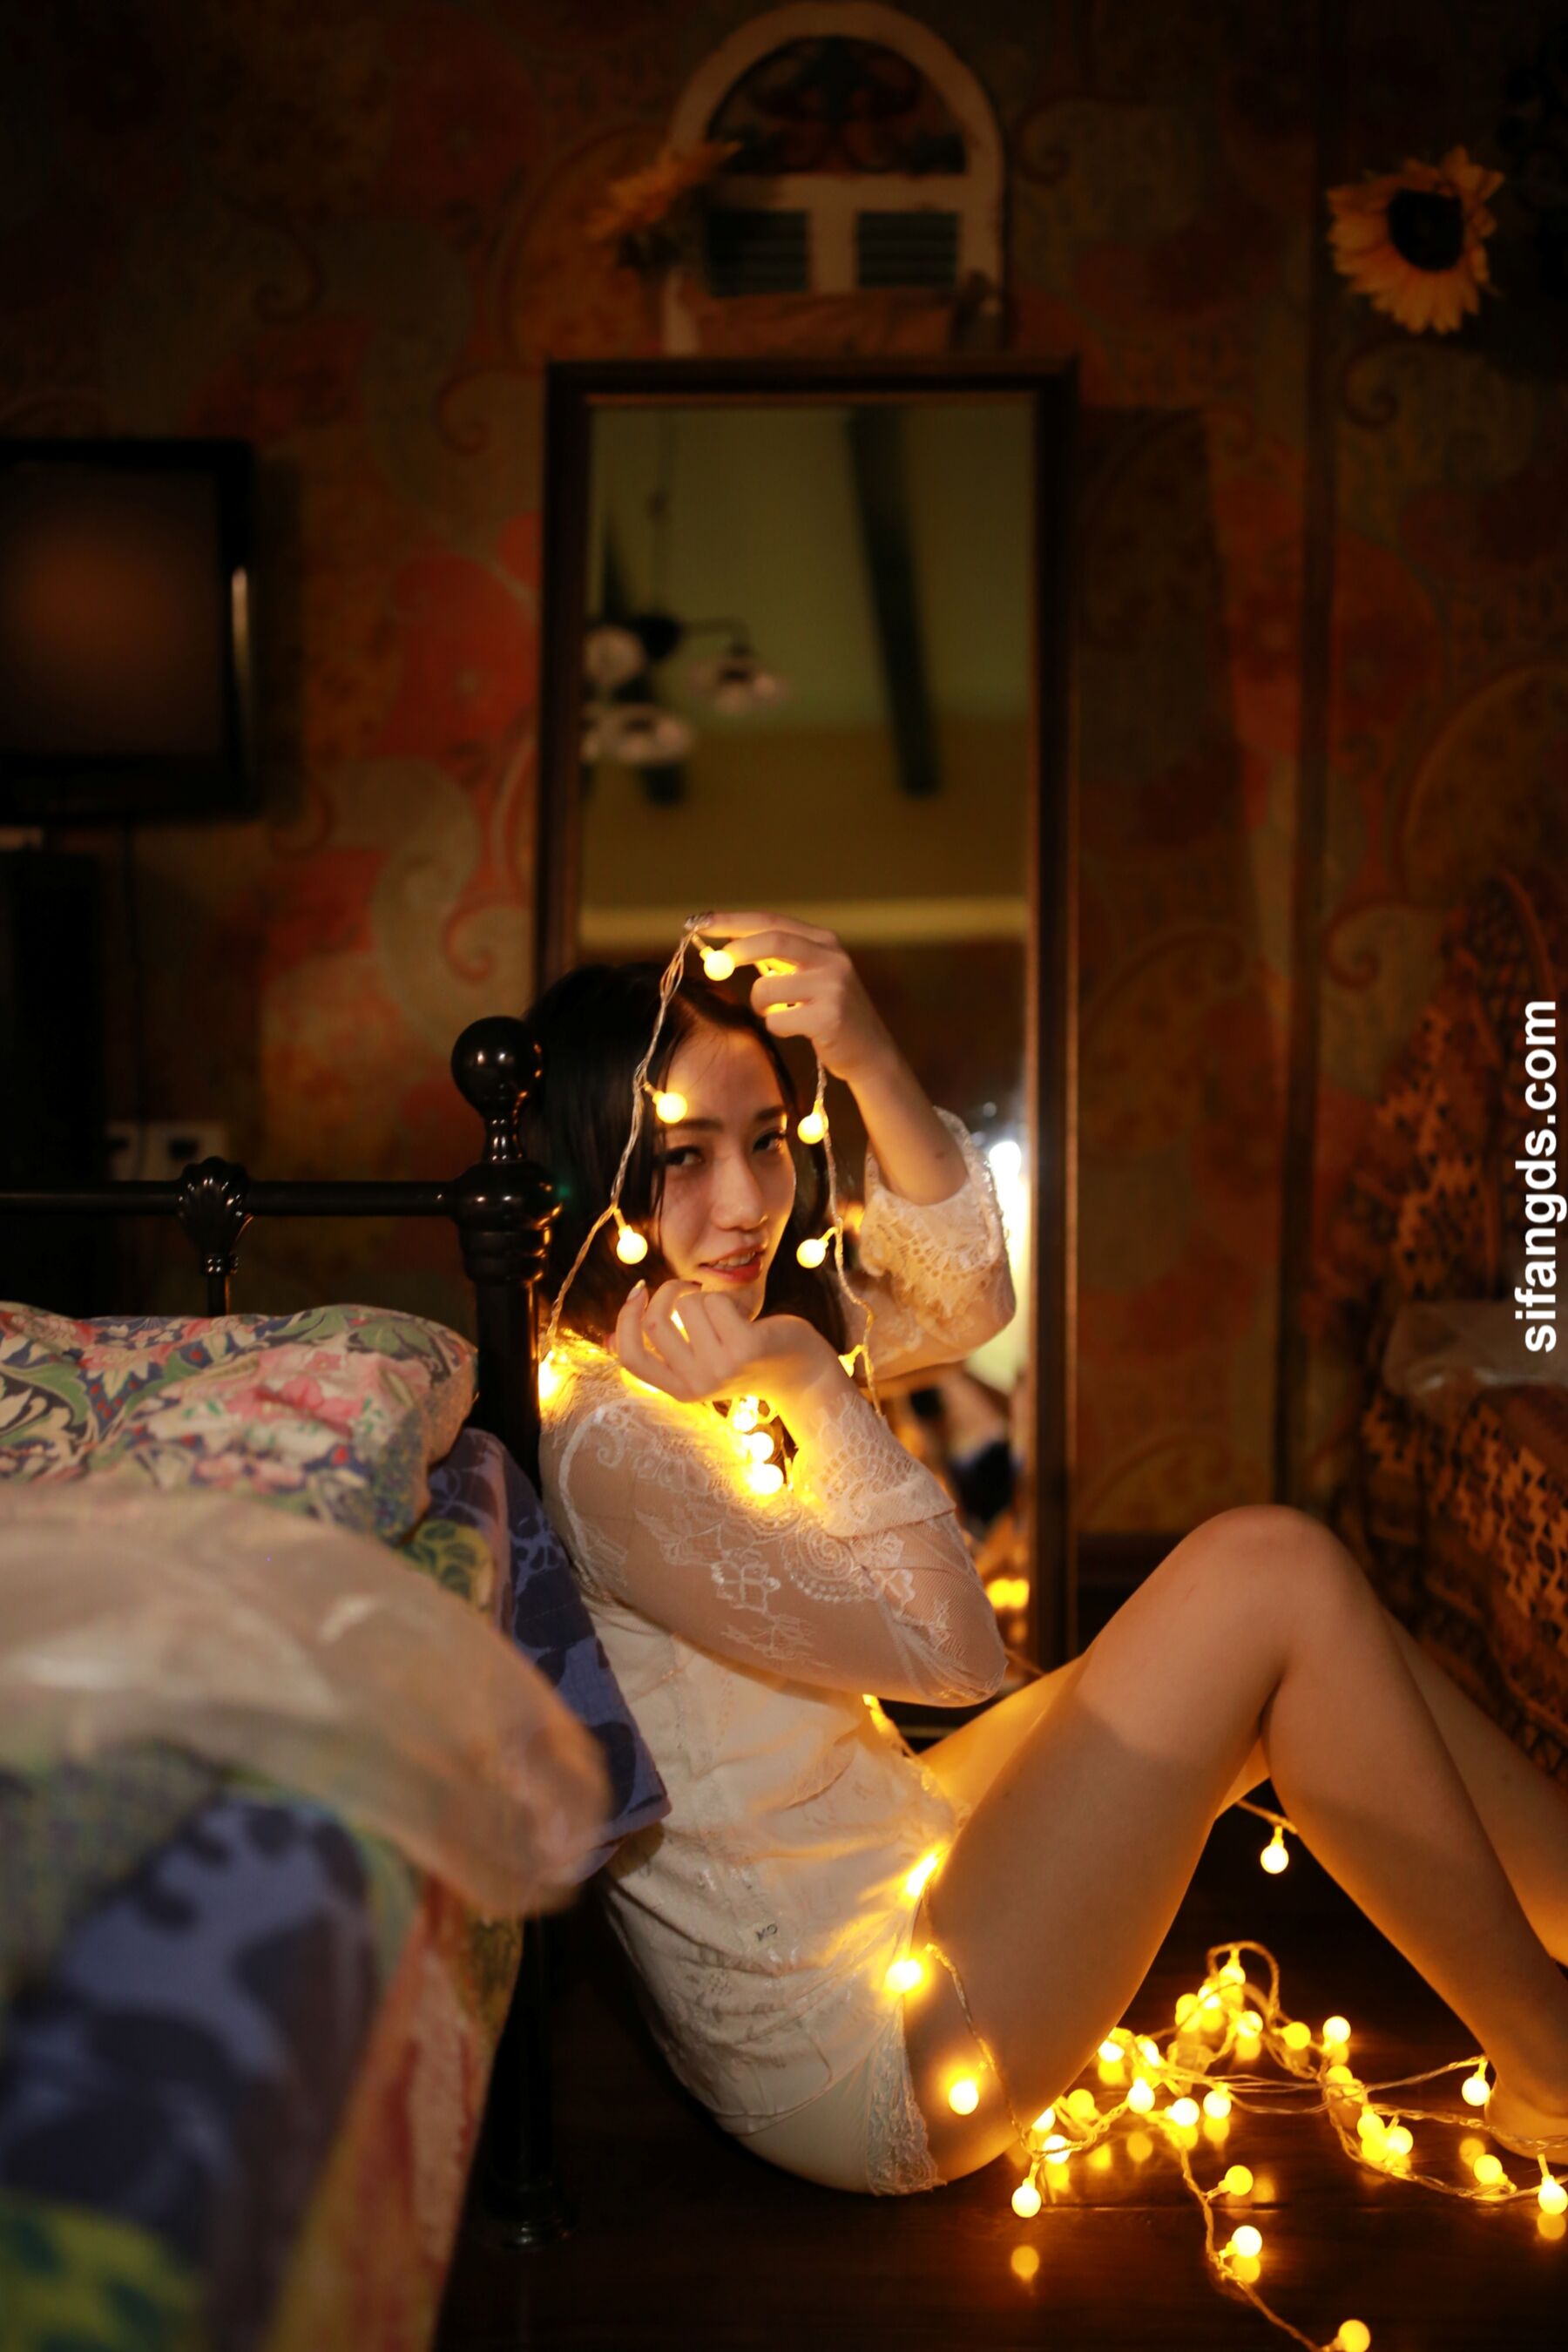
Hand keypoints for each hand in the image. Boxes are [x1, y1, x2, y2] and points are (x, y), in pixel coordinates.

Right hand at [614, 1277, 833, 1406]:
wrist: (800, 1373)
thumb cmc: (744, 1358)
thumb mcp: (698, 1362)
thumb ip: (660, 1354)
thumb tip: (604, 1341)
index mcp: (679, 1391)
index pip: (631, 1358)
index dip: (624, 1321)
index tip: (637, 1293)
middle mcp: (697, 1385)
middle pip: (655, 1323)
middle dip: (667, 1292)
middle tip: (688, 1287)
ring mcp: (721, 1368)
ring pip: (687, 1306)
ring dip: (703, 1295)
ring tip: (724, 1309)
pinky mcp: (744, 1347)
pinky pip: (715, 1301)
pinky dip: (725, 1297)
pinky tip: (743, 1313)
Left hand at [703, 909, 897, 1083]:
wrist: (871, 1053)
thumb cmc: (830, 1014)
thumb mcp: (812, 976)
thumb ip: (779, 960)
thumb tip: (727, 948)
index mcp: (825, 942)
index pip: (772, 921)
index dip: (733, 922)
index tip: (699, 923)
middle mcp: (833, 958)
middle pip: (772, 942)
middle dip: (736, 951)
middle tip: (715, 964)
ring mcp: (833, 987)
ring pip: (766, 987)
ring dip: (760, 1004)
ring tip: (778, 1013)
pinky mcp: (829, 1017)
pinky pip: (777, 1020)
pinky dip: (777, 1027)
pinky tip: (798, 1030)